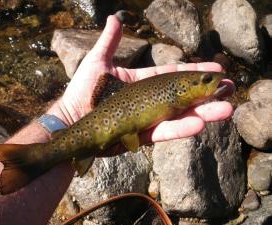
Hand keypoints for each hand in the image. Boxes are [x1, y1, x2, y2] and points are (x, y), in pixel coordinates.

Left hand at [48, 15, 233, 144]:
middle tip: (229, 89)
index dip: (193, 72)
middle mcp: (149, 100)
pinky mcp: (142, 136)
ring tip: (225, 110)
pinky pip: (164, 132)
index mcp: (142, 82)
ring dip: (203, 112)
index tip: (215, 68)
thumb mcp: (96, 62)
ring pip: (179, 115)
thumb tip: (115, 18)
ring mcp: (147, 118)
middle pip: (182, 95)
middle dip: (207, 93)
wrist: (72, 120)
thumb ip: (109, 43)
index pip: (173, 74)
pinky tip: (200, 124)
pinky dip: (180, 128)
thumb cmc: (83, 90)